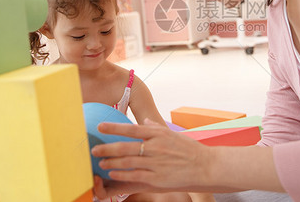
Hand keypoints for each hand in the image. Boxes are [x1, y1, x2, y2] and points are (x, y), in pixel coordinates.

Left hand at [91, 119, 213, 194]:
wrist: (206, 166)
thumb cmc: (189, 150)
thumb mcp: (173, 135)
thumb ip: (155, 128)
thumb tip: (143, 121)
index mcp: (158, 134)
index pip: (132, 129)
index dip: (114, 127)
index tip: (100, 126)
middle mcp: (156, 147)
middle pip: (126, 147)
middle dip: (107, 148)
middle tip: (93, 149)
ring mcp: (156, 163)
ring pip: (128, 162)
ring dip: (112, 163)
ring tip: (100, 163)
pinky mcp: (158, 178)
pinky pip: (135, 176)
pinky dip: (122, 175)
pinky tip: (113, 175)